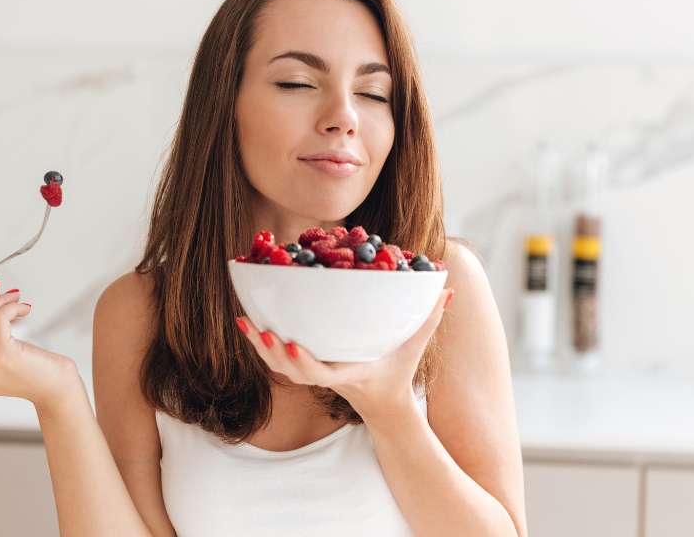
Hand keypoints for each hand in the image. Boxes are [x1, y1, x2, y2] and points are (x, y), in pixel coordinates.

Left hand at [236, 287, 453, 420]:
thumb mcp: (415, 349)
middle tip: (260, 329)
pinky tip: (247, 321)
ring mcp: (314, 372)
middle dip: (274, 352)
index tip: (293, 346)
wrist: (383, 404)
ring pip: (279, 366)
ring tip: (246, 322)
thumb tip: (447, 290)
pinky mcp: (306, 366)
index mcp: (349, 373)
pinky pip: (278, 357)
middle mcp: (326, 375)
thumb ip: (430, 320)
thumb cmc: (398, 373)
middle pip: (291, 370)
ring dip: (261, 347)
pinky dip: (261, 342)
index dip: (305, 362)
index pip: (322, 373)